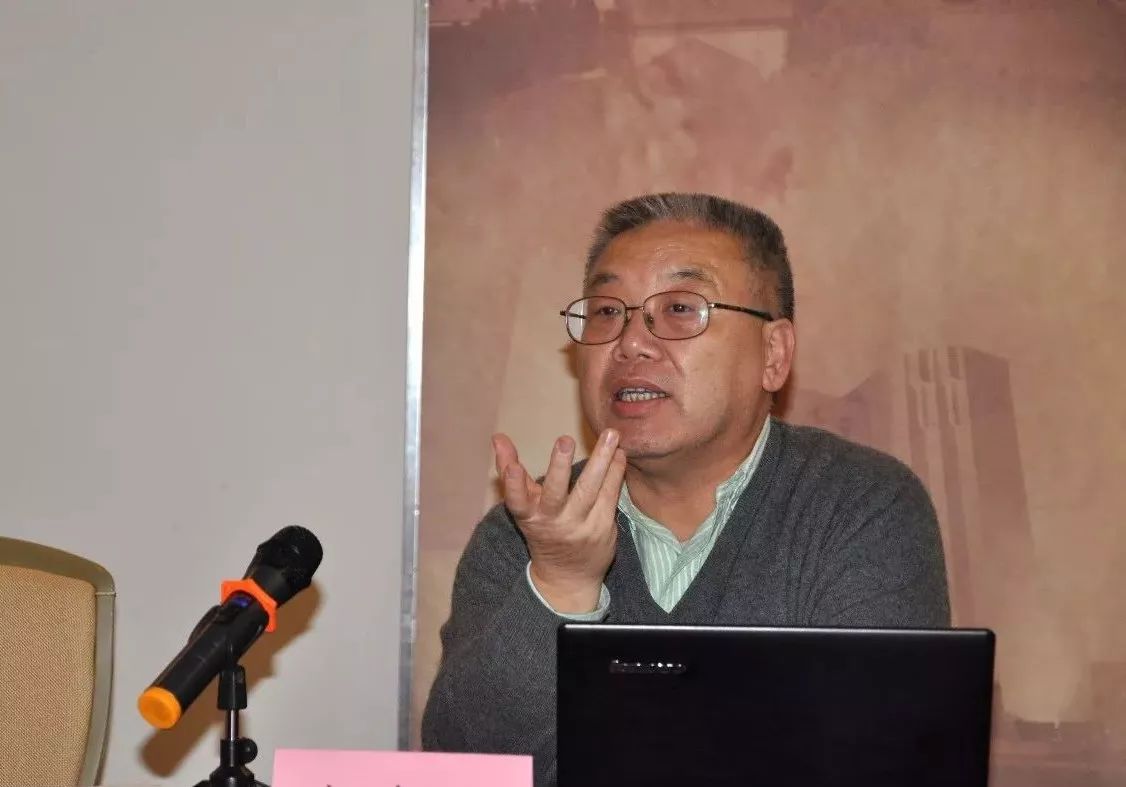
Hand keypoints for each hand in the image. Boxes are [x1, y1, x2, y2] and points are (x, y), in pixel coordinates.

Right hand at [492, 429, 626, 613]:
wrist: (568, 577)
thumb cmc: (542, 530)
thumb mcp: (524, 504)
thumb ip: (510, 469)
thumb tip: (498, 437)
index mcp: (529, 517)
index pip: (518, 502)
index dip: (513, 486)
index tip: (512, 468)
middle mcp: (553, 523)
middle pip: (555, 494)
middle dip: (559, 467)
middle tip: (564, 440)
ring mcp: (580, 527)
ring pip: (590, 491)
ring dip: (601, 461)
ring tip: (611, 435)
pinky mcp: (603, 527)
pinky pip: (609, 495)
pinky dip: (615, 472)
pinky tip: (619, 453)